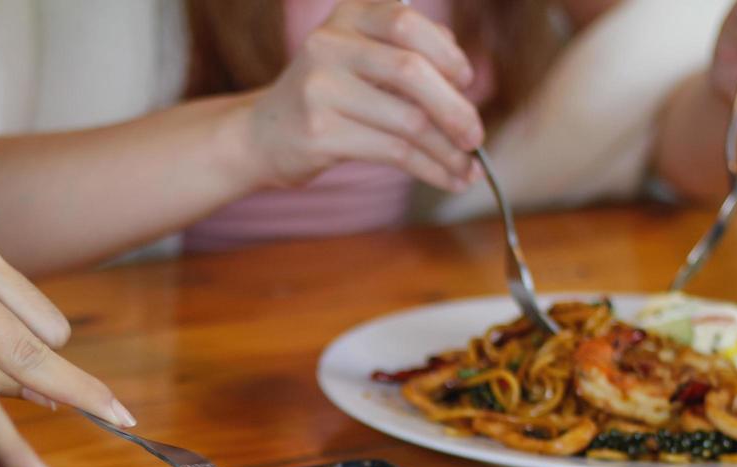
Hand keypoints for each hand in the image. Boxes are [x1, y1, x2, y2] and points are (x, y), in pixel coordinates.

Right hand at [239, 0, 482, 189]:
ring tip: (468, 168)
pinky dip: (430, 168)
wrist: (260, 136)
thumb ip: (403, 56)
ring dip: (447, 149)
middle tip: (475, 135)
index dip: (446, 53)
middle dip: (454, 107)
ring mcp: (320, 89)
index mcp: (346, 18)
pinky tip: (448, 178)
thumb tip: (465, 85)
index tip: (466, 82)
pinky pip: (393, 152)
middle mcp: (329, 46)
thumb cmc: (324, 99)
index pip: (407, 24)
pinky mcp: (321, 134)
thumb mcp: (356, 60)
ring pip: (407, 119)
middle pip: (410, 71)